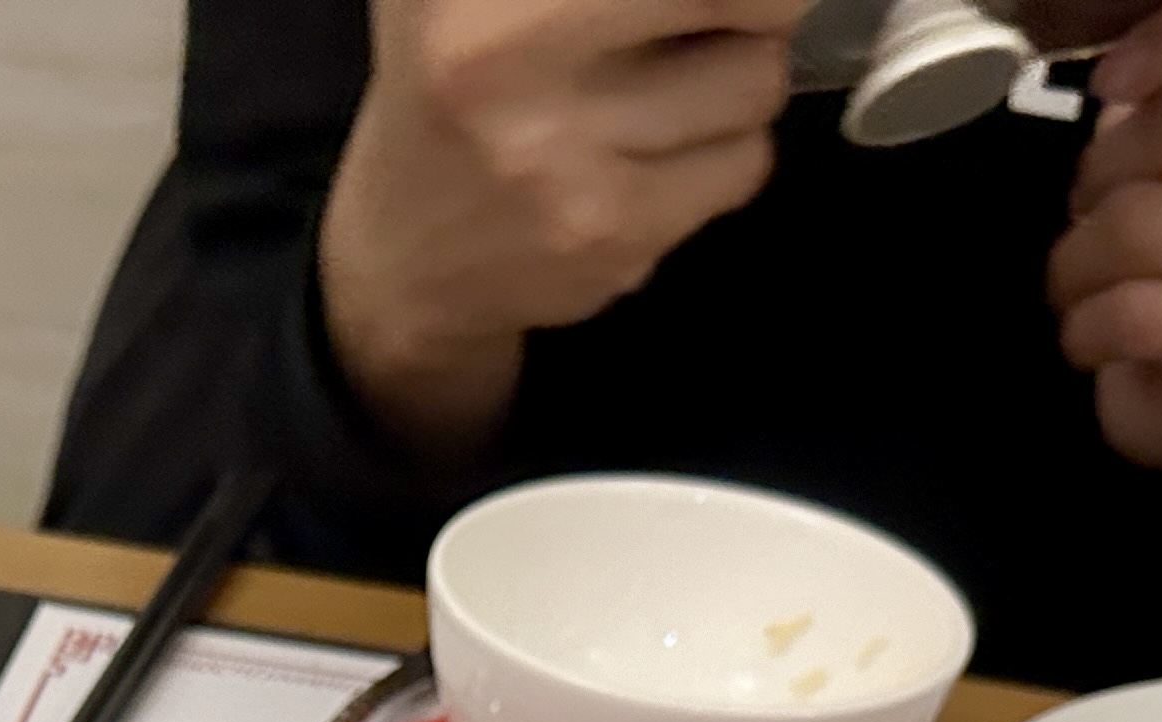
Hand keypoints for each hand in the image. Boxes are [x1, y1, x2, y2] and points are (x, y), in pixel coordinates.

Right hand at [320, 0, 811, 467]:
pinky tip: (653, 162)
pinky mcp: (605, 233)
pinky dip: (719, 160)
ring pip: (755, 82)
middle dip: (751, 9)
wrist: (406, 257)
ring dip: (734, 87)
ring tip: (665, 97)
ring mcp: (556, 154)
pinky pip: (741, 166)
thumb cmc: (463, 83)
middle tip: (706, 25)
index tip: (712, 6)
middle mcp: (500, 53)